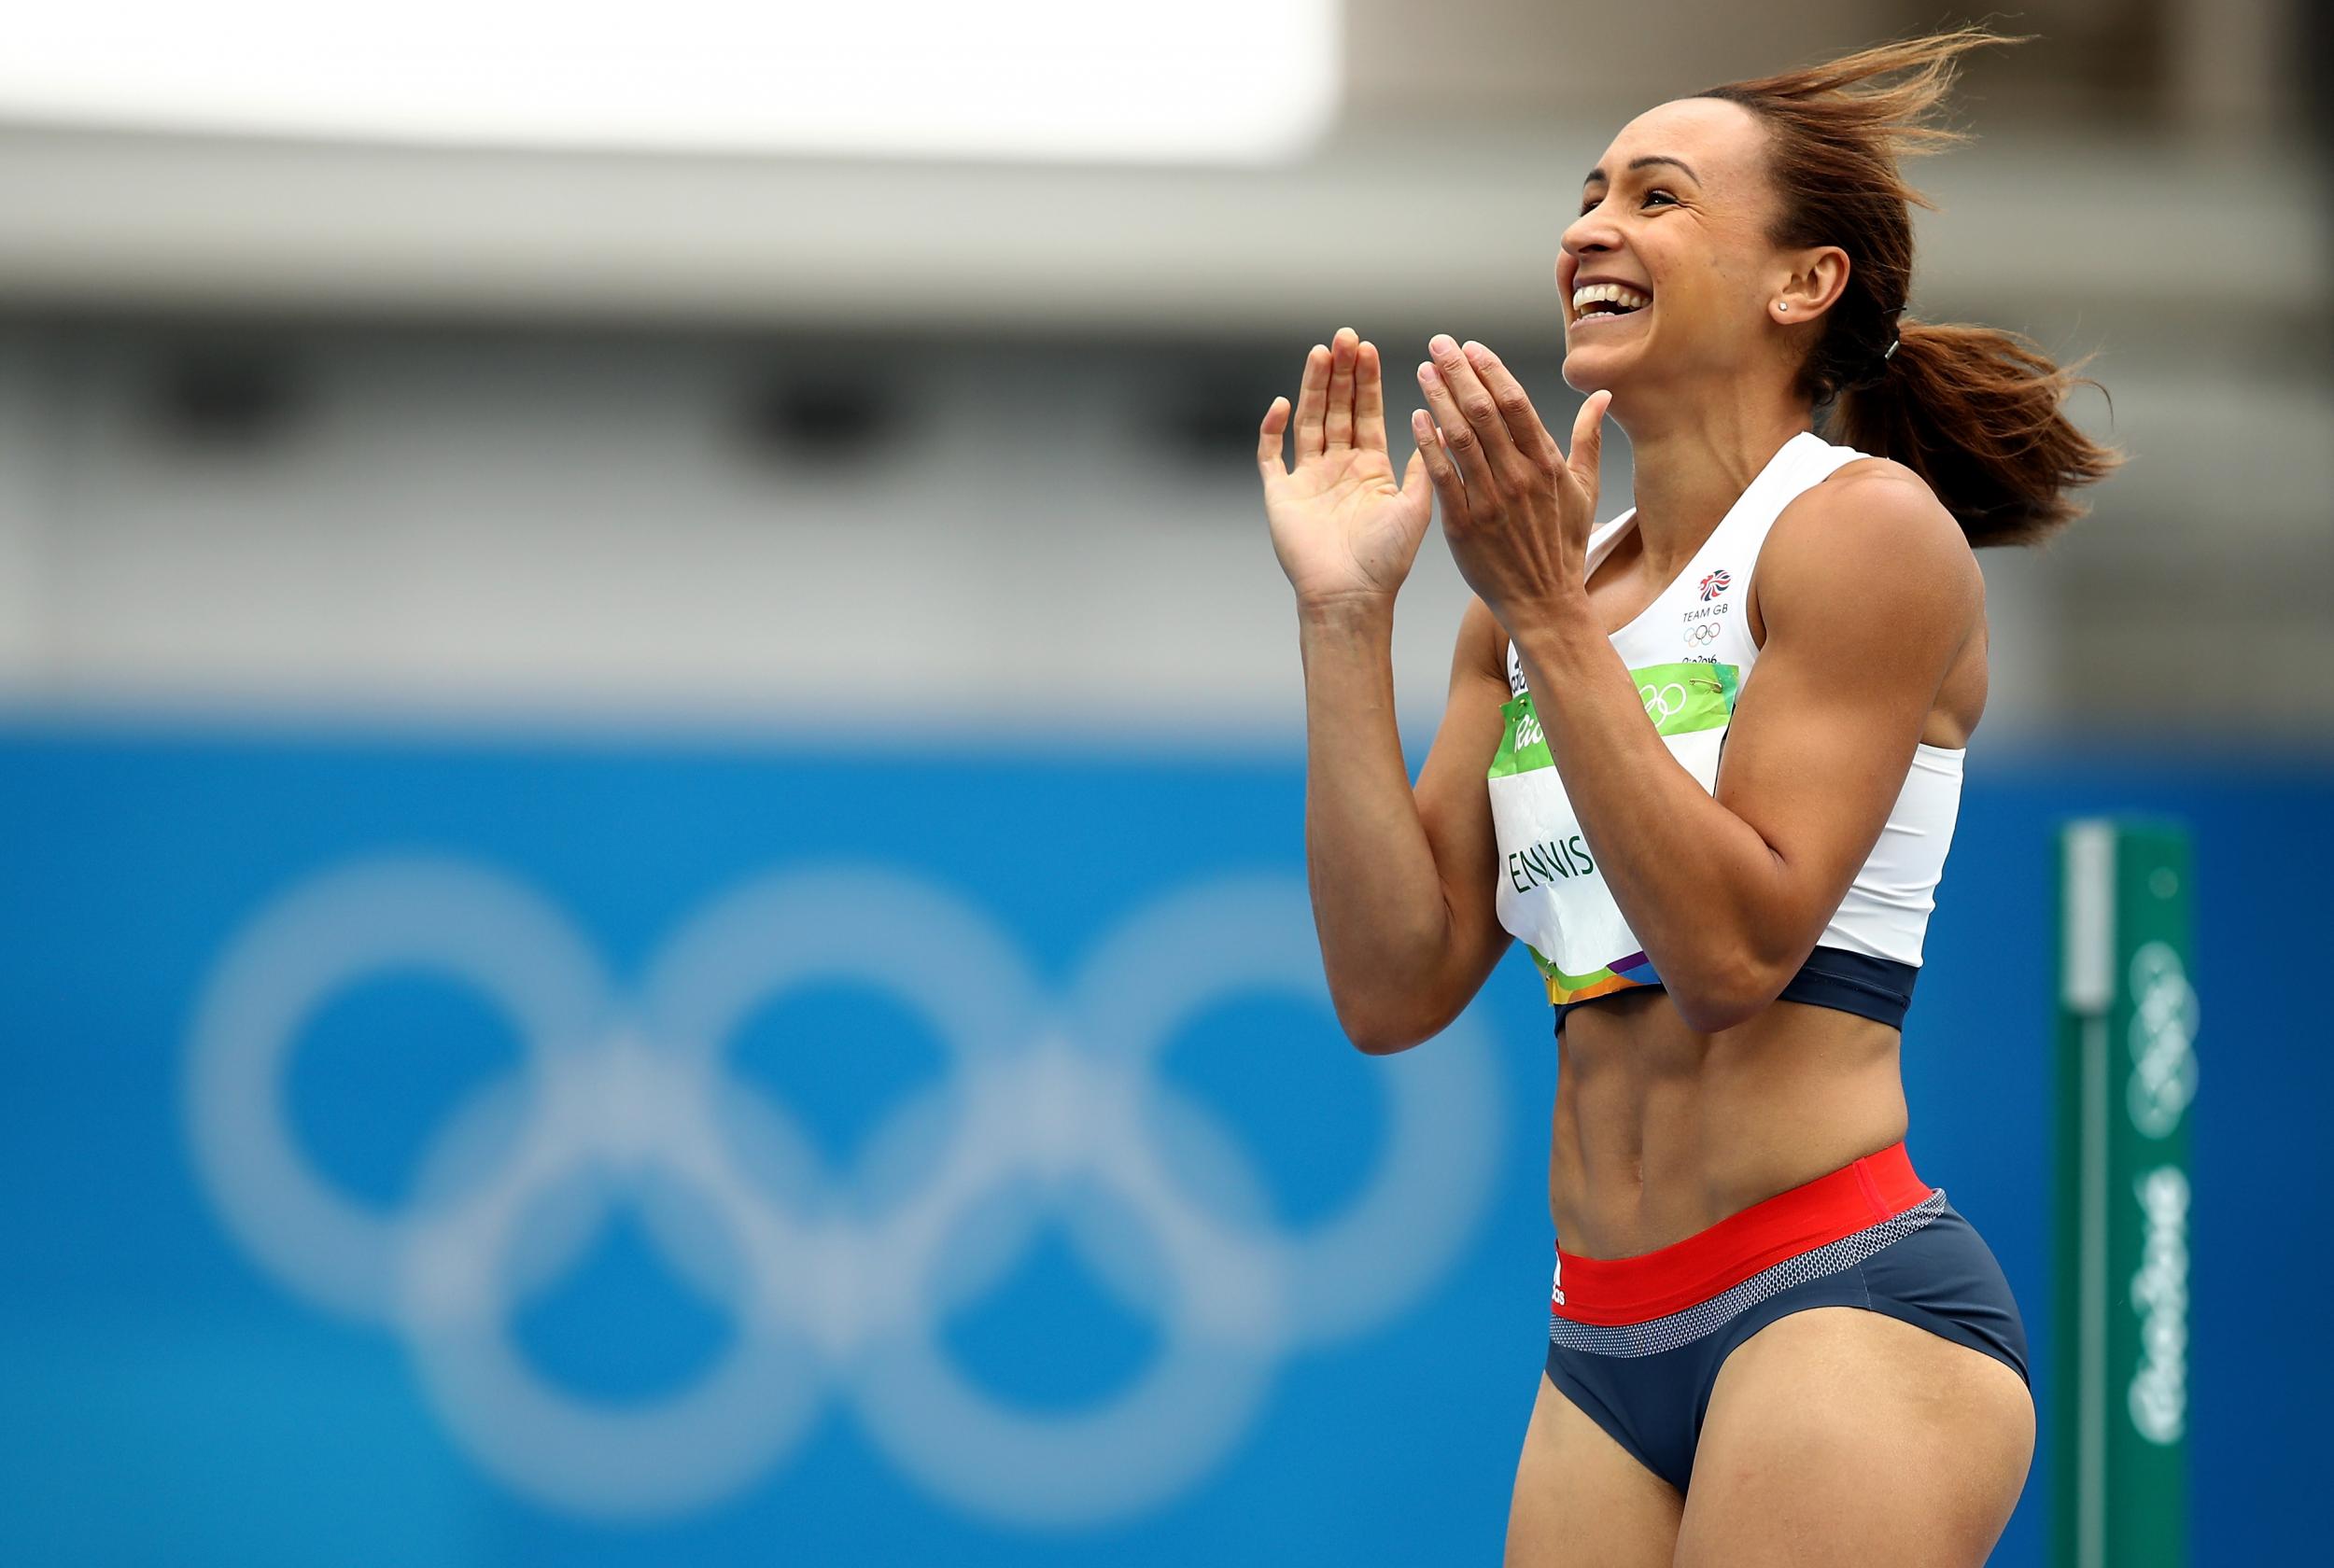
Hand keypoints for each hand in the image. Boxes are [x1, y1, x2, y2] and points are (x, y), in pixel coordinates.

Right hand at [1257, 327, 1433, 608]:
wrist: (1352, 597)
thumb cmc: (1386, 560)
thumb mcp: (1416, 506)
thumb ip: (1425, 463)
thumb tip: (1441, 423)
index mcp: (1370, 469)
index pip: (1367, 413)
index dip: (1367, 381)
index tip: (1369, 349)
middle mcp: (1338, 468)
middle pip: (1337, 409)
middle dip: (1341, 373)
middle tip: (1345, 337)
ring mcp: (1307, 479)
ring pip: (1309, 422)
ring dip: (1314, 387)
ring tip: (1322, 352)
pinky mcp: (1280, 495)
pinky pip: (1272, 455)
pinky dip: (1273, 429)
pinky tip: (1284, 404)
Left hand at [1414, 335, 1609, 632]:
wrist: (1544, 601)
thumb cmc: (1562, 545)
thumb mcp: (1585, 490)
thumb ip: (1588, 439)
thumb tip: (1602, 397)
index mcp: (1546, 463)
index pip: (1516, 403)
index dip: (1490, 371)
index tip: (1470, 347)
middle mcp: (1519, 477)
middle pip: (1484, 412)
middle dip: (1458, 373)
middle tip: (1438, 344)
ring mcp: (1491, 500)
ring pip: (1460, 438)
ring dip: (1439, 400)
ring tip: (1424, 371)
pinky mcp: (1464, 525)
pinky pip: (1444, 477)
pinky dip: (1428, 446)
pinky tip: (1416, 419)